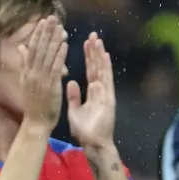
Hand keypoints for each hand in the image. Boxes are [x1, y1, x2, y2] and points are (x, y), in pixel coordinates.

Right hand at [19, 15, 67, 129]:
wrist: (35, 122)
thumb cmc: (34, 104)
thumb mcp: (26, 81)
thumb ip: (24, 63)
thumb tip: (22, 47)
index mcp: (27, 72)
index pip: (32, 49)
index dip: (38, 34)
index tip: (43, 21)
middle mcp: (32, 73)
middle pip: (39, 48)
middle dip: (46, 32)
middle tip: (52, 18)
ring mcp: (41, 79)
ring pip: (47, 56)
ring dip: (53, 40)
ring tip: (59, 26)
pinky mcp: (50, 86)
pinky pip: (55, 68)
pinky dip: (60, 55)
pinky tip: (65, 44)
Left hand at [67, 32, 116, 151]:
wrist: (93, 144)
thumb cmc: (84, 131)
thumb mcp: (74, 110)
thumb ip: (73, 96)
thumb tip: (70, 82)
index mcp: (92, 92)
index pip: (89, 70)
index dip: (88, 57)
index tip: (85, 43)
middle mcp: (100, 90)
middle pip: (96, 67)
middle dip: (94, 51)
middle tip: (92, 35)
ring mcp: (105, 93)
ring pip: (102, 70)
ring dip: (100, 55)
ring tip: (97, 40)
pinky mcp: (108, 98)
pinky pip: (106, 80)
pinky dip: (106, 68)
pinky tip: (105, 56)